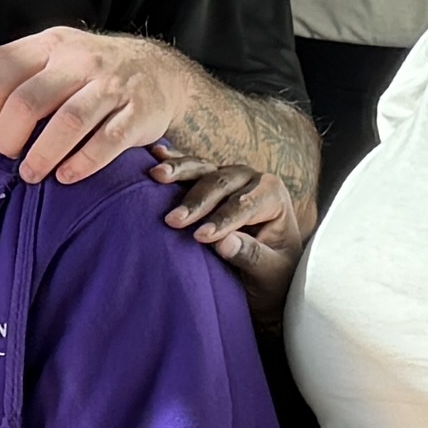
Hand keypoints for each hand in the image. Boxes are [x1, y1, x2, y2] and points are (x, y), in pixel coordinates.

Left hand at [0, 27, 185, 186]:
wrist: (160, 71)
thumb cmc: (93, 72)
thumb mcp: (55, 53)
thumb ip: (18, 68)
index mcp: (50, 45)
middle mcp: (80, 60)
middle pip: (27, 101)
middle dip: (8, 137)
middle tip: (9, 155)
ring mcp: (112, 86)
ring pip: (68, 122)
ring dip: (42, 156)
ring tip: (31, 174)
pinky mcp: (138, 113)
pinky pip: (107, 142)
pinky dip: (82, 164)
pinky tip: (67, 177)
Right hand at [159, 147, 308, 270]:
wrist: (267, 271)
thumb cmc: (272, 273)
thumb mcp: (269, 272)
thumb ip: (251, 255)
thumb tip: (223, 243)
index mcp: (272, 195)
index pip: (245, 205)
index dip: (222, 220)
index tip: (200, 237)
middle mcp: (251, 179)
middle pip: (221, 184)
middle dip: (196, 202)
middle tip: (172, 220)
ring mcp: (229, 176)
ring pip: (203, 169)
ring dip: (179, 172)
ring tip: (157, 175)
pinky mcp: (209, 180)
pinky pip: (191, 169)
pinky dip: (174, 161)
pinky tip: (155, 154)